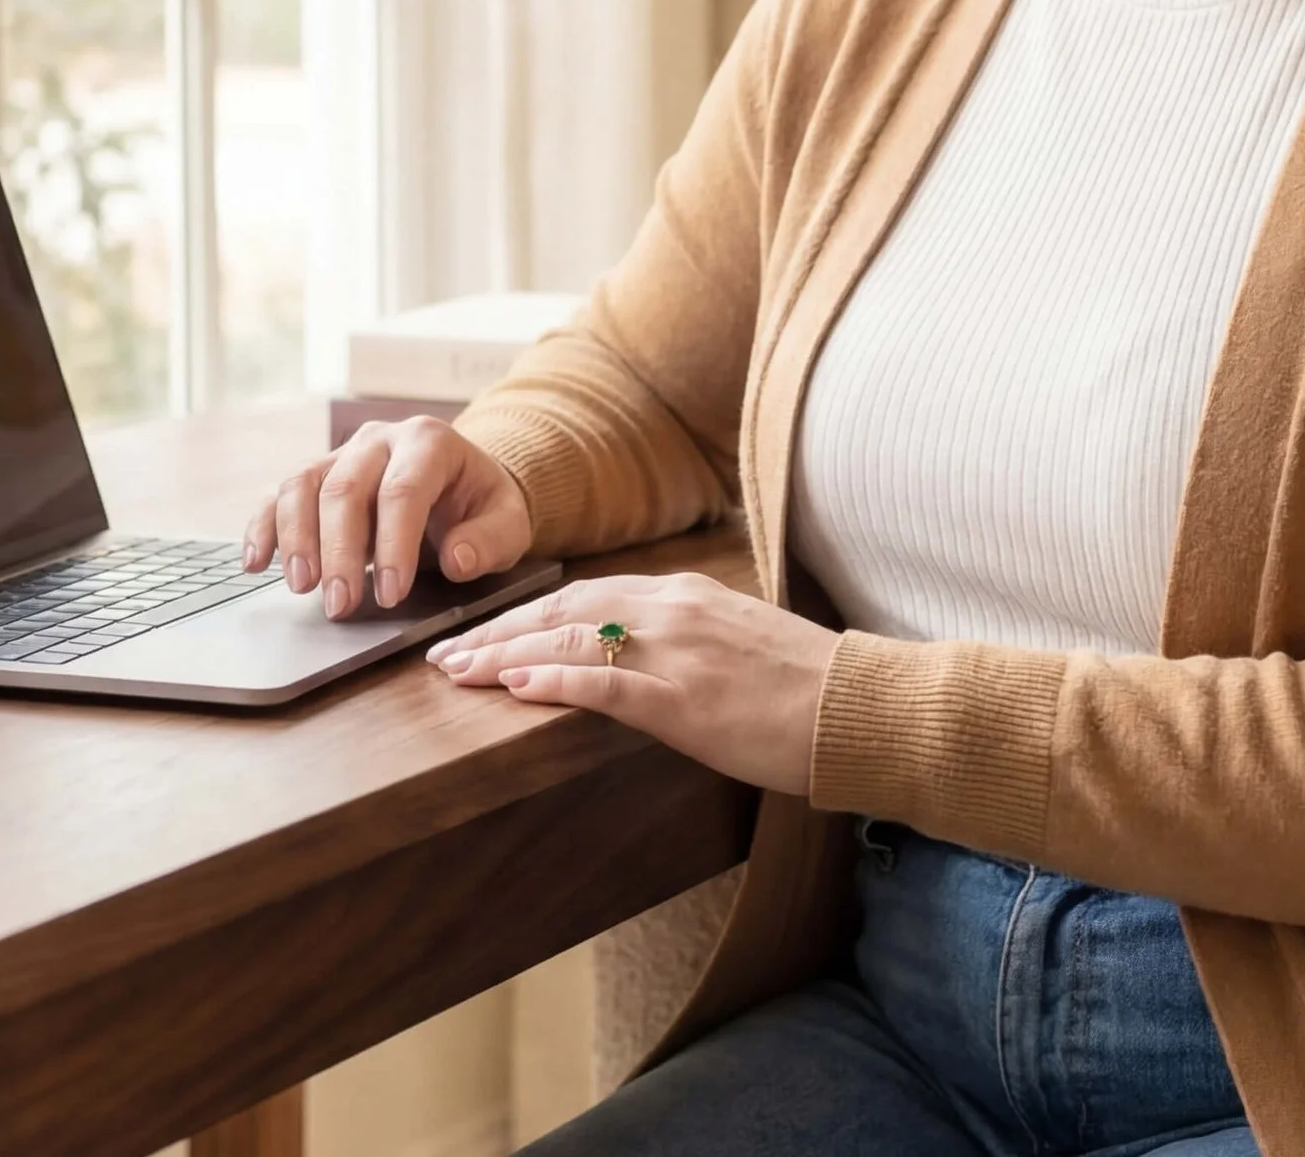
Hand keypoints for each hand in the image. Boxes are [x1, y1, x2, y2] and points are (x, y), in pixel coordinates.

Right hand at [242, 417, 532, 618]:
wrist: (463, 483)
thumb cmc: (482, 506)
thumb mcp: (507, 522)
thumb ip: (490, 540)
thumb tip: (458, 559)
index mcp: (429, 442)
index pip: (403, 490)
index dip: (393, 545)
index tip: (391, 594)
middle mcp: (379, 440)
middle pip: (344, 489)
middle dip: (340, 553)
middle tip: (340, 606)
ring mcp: (342, 454)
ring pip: (303, 486)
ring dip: (296, 539)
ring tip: (300, 587)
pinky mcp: (317, 476)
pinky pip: (279, 496)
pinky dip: (262, 527)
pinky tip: (255, 563)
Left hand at [429, 572, 838, 795]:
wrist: (859, 708)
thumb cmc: (806, 688)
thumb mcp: (738, 645)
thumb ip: (684, 640)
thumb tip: (635, 657)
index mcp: (685, 595)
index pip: (585, 595)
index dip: (525, 613)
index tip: (481, 634)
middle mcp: (674, 610)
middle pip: (563, 610)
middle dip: (497, 631)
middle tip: (445, 656)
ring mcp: (679, 652)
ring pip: (571, 640)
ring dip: (505, 655)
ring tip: (458, 673)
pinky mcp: (686, 700)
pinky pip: (606, 683)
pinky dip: (554, 679)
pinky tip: (516, 686)